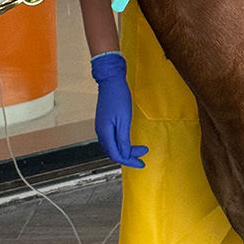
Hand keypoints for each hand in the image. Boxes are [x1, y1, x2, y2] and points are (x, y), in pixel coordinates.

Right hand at [91, 51, 147, 166]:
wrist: (111, 81)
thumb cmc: (118, 97)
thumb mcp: (124, 120)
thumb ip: (123, 139)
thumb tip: (124, 154)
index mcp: (105, 133)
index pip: (116, 154)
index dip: (129, 161)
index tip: (141, 163)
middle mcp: (101, 132)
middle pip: (113, 151)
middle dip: (128, 156)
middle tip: (142, 157)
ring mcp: (102, 126)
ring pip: (113, 145)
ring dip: (125, 149)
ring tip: (139, 149)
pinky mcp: (104, 121)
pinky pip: (112, 138)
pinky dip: (121, 142)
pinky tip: (128, 140)